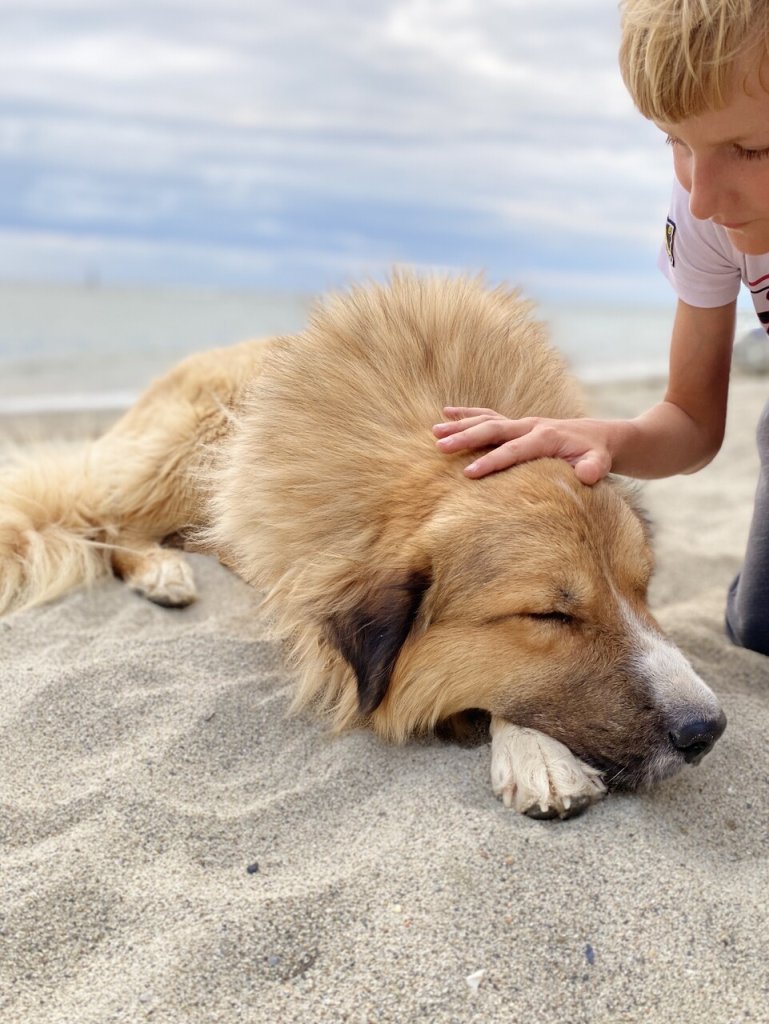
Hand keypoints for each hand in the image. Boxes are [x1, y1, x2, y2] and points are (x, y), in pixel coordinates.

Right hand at [432, 406, 612, 484]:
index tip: (468, 474)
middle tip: (440, 447)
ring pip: (487, 421)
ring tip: (434, 432)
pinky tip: (447, 413)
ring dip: (461, 426)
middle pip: (493, 430)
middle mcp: (531, 426)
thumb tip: (585, 474)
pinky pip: (490, 416)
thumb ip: (593, 468)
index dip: (491, 462)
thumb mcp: (602, 463)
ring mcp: (523, 423)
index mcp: (546, 438)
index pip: (513, 451)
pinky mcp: (518, 424)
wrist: (602, 438)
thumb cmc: (598, 455)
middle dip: (466, 438)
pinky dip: (468, 413)